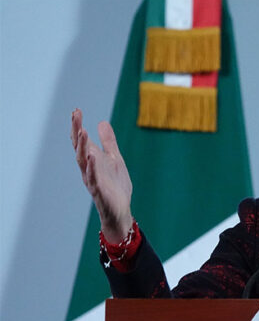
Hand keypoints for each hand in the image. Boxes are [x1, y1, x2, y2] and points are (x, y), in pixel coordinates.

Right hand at [71, 108, 132, 242]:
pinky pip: (93, 178)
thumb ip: (108, 143)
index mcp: (92, 160)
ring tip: (82, 131)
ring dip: (82, 146)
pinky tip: (91, 157)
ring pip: (83, 161)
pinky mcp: (99, 191)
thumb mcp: (115, 159)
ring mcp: (93, 179)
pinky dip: (92, 167)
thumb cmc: (115, 186)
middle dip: (76, 130)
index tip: (76, 110)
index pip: (82, 140)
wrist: (120, 211)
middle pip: (79, 147)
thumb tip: (102, 122)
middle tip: (75, 115)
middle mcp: (88, 168)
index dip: (78, 125)